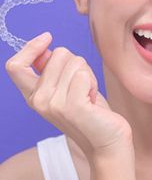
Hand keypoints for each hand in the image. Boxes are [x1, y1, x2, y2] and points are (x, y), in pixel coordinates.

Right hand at [5, 32, 132, 159]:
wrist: (107, 142)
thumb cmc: (92, 113)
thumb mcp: (67, 89)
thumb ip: (53, 72)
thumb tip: (45, 49)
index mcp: (34, 96)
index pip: (15, 66)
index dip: (30, 47)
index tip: (47, 38)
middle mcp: (39, 100)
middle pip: (57, 54)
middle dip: (77, 63)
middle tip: (83, 86)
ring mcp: (54, 104)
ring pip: (74, 61)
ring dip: (88, 74)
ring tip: (88, 95)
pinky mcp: (72, 107)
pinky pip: (83, 74)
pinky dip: (93, 81)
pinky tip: (93, 100)